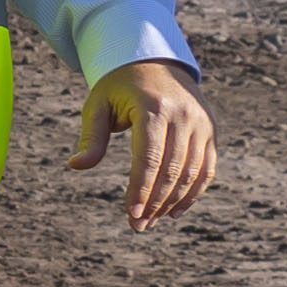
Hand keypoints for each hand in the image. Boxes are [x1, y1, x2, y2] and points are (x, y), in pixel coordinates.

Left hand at [75, 58, 216, 227]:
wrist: (155, 60)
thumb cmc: (119, 86)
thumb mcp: (99, 104)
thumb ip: (92, 137)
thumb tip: (76, 165)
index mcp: (153, 107)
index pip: (149, 157)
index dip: (141, 188)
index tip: (131, 214)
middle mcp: (183, 115)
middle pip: (172, 169)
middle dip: (155, 202)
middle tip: (138, 226)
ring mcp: (201, 122)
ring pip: (192, 172)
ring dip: (173, 202)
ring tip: (152, 221)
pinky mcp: (210, 129)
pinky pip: (207, 167)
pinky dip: (194, 192)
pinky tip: (175, 211)